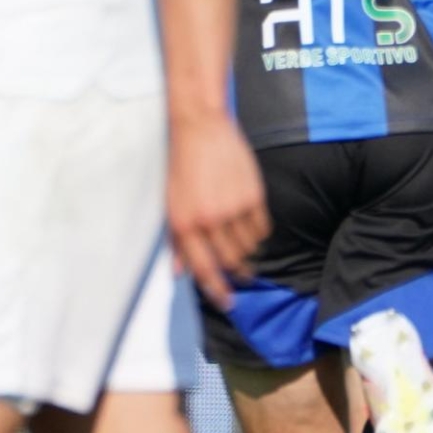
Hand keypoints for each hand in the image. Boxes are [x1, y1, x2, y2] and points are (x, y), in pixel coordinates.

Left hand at [166, 112, 269, 309]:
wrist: (200, 130)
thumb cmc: (181, 168)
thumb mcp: (170, 206)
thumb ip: (176, 243)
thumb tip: (179, 273)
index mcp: (184, 225)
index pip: (204, 269)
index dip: (217, 291)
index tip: (228, 303)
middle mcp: (209, 221)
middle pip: (231, 261)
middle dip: (238, 272)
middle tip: (242, 274)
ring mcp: (233, 208)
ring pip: (249, 246)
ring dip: (247, 250)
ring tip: (242, 242)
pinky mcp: (253, 196)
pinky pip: (262, 228)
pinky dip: (258, 233)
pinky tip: (250, 226)